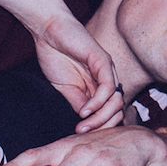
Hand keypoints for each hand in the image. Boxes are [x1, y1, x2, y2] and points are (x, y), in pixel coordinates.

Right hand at [33, 12, 123, 132]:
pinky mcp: (102, 61)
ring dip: (101, 117)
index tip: (81, 134)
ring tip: (84, 124)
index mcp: (100, 85)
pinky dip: (98, 102)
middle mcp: (108, 78)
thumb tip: (87, 123)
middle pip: (118, 109)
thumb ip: (79, 103)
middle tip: (84, 133)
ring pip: (116, 100)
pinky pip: (108, 87)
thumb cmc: (56, 55)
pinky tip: (84, 111)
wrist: (48, 31)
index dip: (100, 126)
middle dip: (103, 125)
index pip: (111, 111)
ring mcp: (108, 69)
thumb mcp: (66, 88)